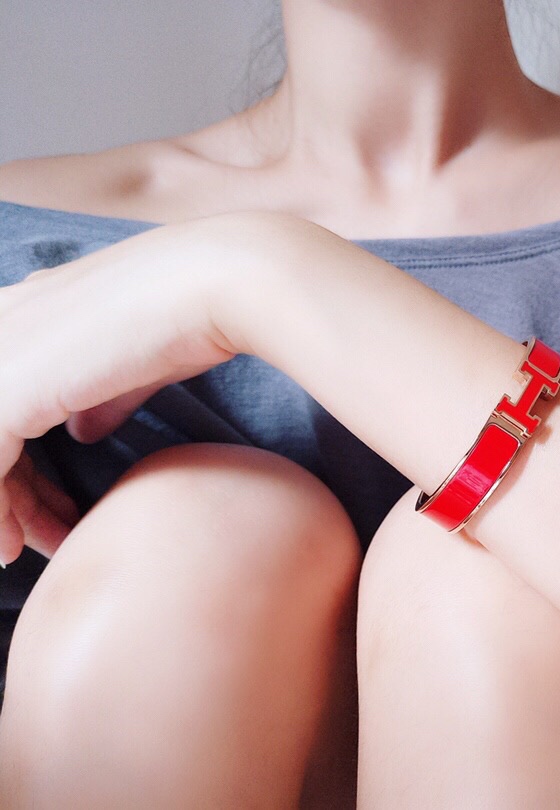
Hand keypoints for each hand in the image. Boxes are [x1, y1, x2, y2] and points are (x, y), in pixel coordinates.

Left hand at [0, 216, 248, 564]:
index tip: (47, 507)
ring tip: (16, 552)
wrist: (215, 285)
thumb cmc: (194, 314)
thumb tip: (83, 431)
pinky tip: (11, 546)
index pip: (0, 400)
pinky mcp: (2, 390)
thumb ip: (100, 399)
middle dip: (3, 492)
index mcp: (23, 312)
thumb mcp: (135, 362)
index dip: (12, 464)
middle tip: (30, 539)